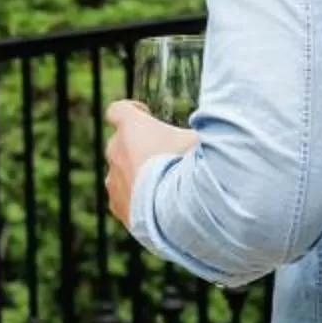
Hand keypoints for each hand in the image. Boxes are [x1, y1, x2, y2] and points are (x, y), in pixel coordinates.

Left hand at [104, 99, 198, 227]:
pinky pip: (124, 197)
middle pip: (121, 142)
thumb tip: (207, 129)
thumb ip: (196, 131)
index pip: (118, 110)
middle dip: (139, 146)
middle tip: (165, 155)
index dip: (133, 111)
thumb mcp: (200, 140)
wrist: (178, 212)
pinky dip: (137, 198)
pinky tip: (158, 205)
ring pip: (121, 172)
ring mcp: (114, 180)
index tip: (146, 115)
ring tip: (164, 185)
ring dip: (136, 174)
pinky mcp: (118, 205)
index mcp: (131, 127)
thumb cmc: (190, 168)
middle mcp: (116, 151)